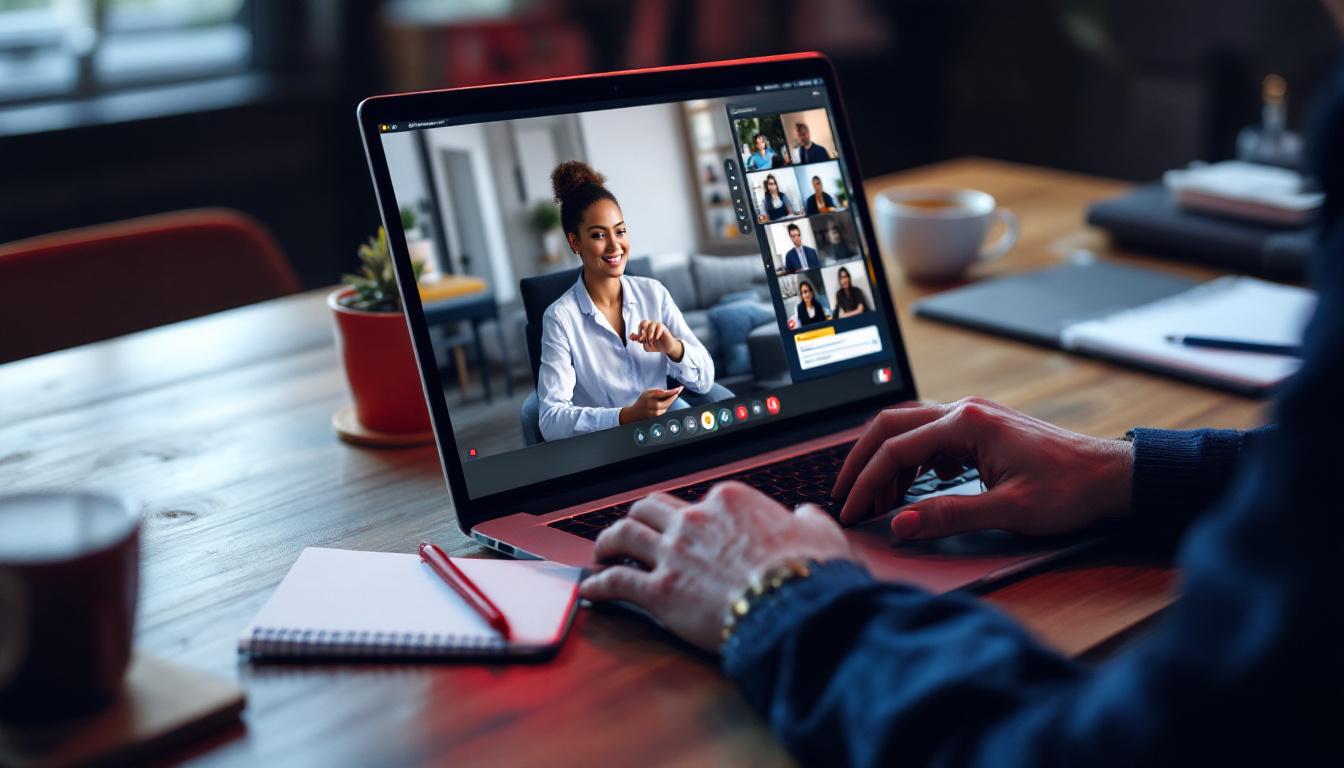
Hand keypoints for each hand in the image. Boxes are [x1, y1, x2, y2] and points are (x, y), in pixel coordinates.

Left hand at [581, 483, 855, 651]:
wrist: (793, 606)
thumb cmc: (810, 571)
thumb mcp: (819, 533)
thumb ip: (807, 519)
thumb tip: (805, 514)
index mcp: (730, 501)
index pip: (699, 500)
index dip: (692, 516)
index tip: (689, 529)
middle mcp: (695, 519)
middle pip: (650, 508)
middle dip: (639, 518)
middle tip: (633, 529)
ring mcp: (674, 553)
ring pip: (624, 534)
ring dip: (608, 541)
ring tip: (603, 551)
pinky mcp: (660, 591)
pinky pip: (617, 582)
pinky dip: (600, 584)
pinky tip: (592, 590)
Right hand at [618, 386, 682, 423]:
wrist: (635, 414)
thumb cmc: (642, 401)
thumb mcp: (647, 392)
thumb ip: (657, 391)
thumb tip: (667, 391)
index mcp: (650, 397)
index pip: (665, 394)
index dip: (674, 391)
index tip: (680, 388)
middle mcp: (653, 406)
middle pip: (669, 401)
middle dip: (674, 396)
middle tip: (678, 390)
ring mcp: (656, 413)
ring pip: (667, 406)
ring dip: (669, 401)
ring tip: (664, 398)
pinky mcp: (657, 417)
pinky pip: (665, 410)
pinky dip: (665, 406)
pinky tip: (661, 404)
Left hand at [630, 320, 683, 359]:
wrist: (665, 348)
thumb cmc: (655, 345)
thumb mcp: (645, 344)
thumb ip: (638, 339)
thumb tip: (630, 336)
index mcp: (646, 327)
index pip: (640, 325)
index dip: (639, 332)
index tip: (640, 339)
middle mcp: (651, 324)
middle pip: (644, 322)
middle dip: (643, 330)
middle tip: (644, 338)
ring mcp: (657, 325)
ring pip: (651, 325)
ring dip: (649, 334)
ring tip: (651, 340)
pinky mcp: (663, 327)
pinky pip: (659, 328)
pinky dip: (656, 334)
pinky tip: (657, 338)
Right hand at [831, 397, 1132, 539]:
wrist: (1113, 478)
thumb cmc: (1070, 491)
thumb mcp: (1008, 511)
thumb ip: (949, 515)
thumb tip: (901, 523)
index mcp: (967, 424)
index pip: (896, 449)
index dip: (867, 482)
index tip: (852, 512)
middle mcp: (965, 411)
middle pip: (892, 425)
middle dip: (861, 460)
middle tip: (844, 493)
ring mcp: (974, 418)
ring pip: (910, 429)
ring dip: (886, 460)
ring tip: (875, 497)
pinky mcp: (982, 431)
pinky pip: (931, 437)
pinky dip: (910, 461)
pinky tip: (911, 487)